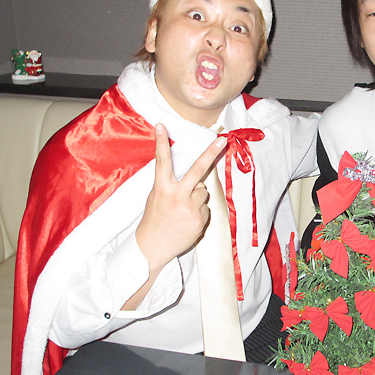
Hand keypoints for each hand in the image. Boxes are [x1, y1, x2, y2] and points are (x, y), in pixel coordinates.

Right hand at [136, 124, 226, 271]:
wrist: (152, 248)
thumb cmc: (154, 220)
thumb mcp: (156, 198)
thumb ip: (172, 186)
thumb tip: (197, 180)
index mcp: (162, 188)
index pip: (162, 161)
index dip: (161, 142)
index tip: (162, 126)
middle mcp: (176, 196)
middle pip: (197, 170)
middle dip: (210, 153)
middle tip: (222, 140)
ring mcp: (189, 208)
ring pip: (204, 192)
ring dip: (197, 198)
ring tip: (183, 211)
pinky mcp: (199, 220)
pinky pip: (206, 208)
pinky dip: (199, 213)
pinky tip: (187, 221)